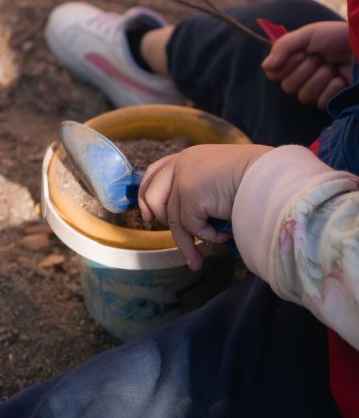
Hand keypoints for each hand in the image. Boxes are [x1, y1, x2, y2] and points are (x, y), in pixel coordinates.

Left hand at [138, 143, 272, 268]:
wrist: (271, 176)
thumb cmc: (255, 181)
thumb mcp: (220, 180)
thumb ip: (201, 188)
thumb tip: (187, 216)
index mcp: (189, 157)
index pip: (155, 172)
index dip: (146, 195)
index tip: (147, 215)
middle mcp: (182, 163)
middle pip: (152, 195)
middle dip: (157, 220)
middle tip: (168, 237)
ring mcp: (184, 176)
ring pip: (172, 219)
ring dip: (187, 243)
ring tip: (197, 260)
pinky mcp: (189, 192)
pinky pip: (191, 226)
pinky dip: (207, 236)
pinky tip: (224, 236)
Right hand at [261, 21, 351, 109]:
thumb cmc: (335, 37)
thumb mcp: (307, 34)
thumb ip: (283, 47)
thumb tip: (265, 66)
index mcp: (291, 63)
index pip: (273, 74)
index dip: (286, 66)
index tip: (302, 53)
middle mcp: (300, 79)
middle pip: (288, 87)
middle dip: (305, 70)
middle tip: (319, 58)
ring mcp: (315, 92)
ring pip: (304, 96)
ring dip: (320, 78)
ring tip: (332, 67)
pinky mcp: (330, 101)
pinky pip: (321, 103)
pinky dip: (332, 88)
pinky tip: (340, 79)